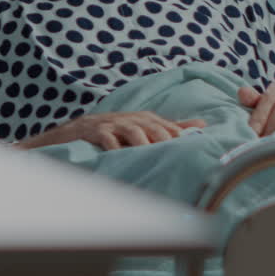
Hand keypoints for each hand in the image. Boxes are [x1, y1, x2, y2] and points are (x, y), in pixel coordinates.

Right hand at [16, 111, 205, 150]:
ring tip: (150, 154)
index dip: (178, 136)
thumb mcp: (140, 128)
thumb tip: (202, 126)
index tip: (191, 151)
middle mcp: (129, 119)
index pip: (166, 125)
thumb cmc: (111, 133)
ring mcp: (111, 124)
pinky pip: (106, 137)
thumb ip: (170, 127)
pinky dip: (114, 146)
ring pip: (132, 130)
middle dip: (164, 138)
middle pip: (152, 125)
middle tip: (175, 153)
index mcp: (143, 119)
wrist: (72, 133)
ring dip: (142, 142)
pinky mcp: (93, 131)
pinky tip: (121, 156)